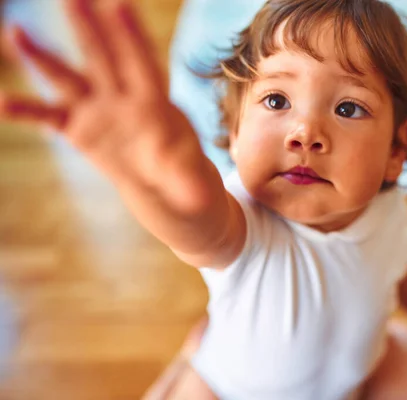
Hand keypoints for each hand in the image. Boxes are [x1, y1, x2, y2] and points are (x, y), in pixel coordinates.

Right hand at [0, 0, 205, 210]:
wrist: (164, 184)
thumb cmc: (183, 174)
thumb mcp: (189, 178)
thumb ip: (187, 182)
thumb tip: (195, 200)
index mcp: (156, 103)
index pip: (143, 65)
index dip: (133, 38)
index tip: (121, 5)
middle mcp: (123, 99)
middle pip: (105, 60)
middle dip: (89, 30)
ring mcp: (98, 112)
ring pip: (69, 79)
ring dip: (44, 59)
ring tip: (15, 32)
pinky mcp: (79, 129)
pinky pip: (49, 116)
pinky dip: (27, 110)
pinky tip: (3, 102)